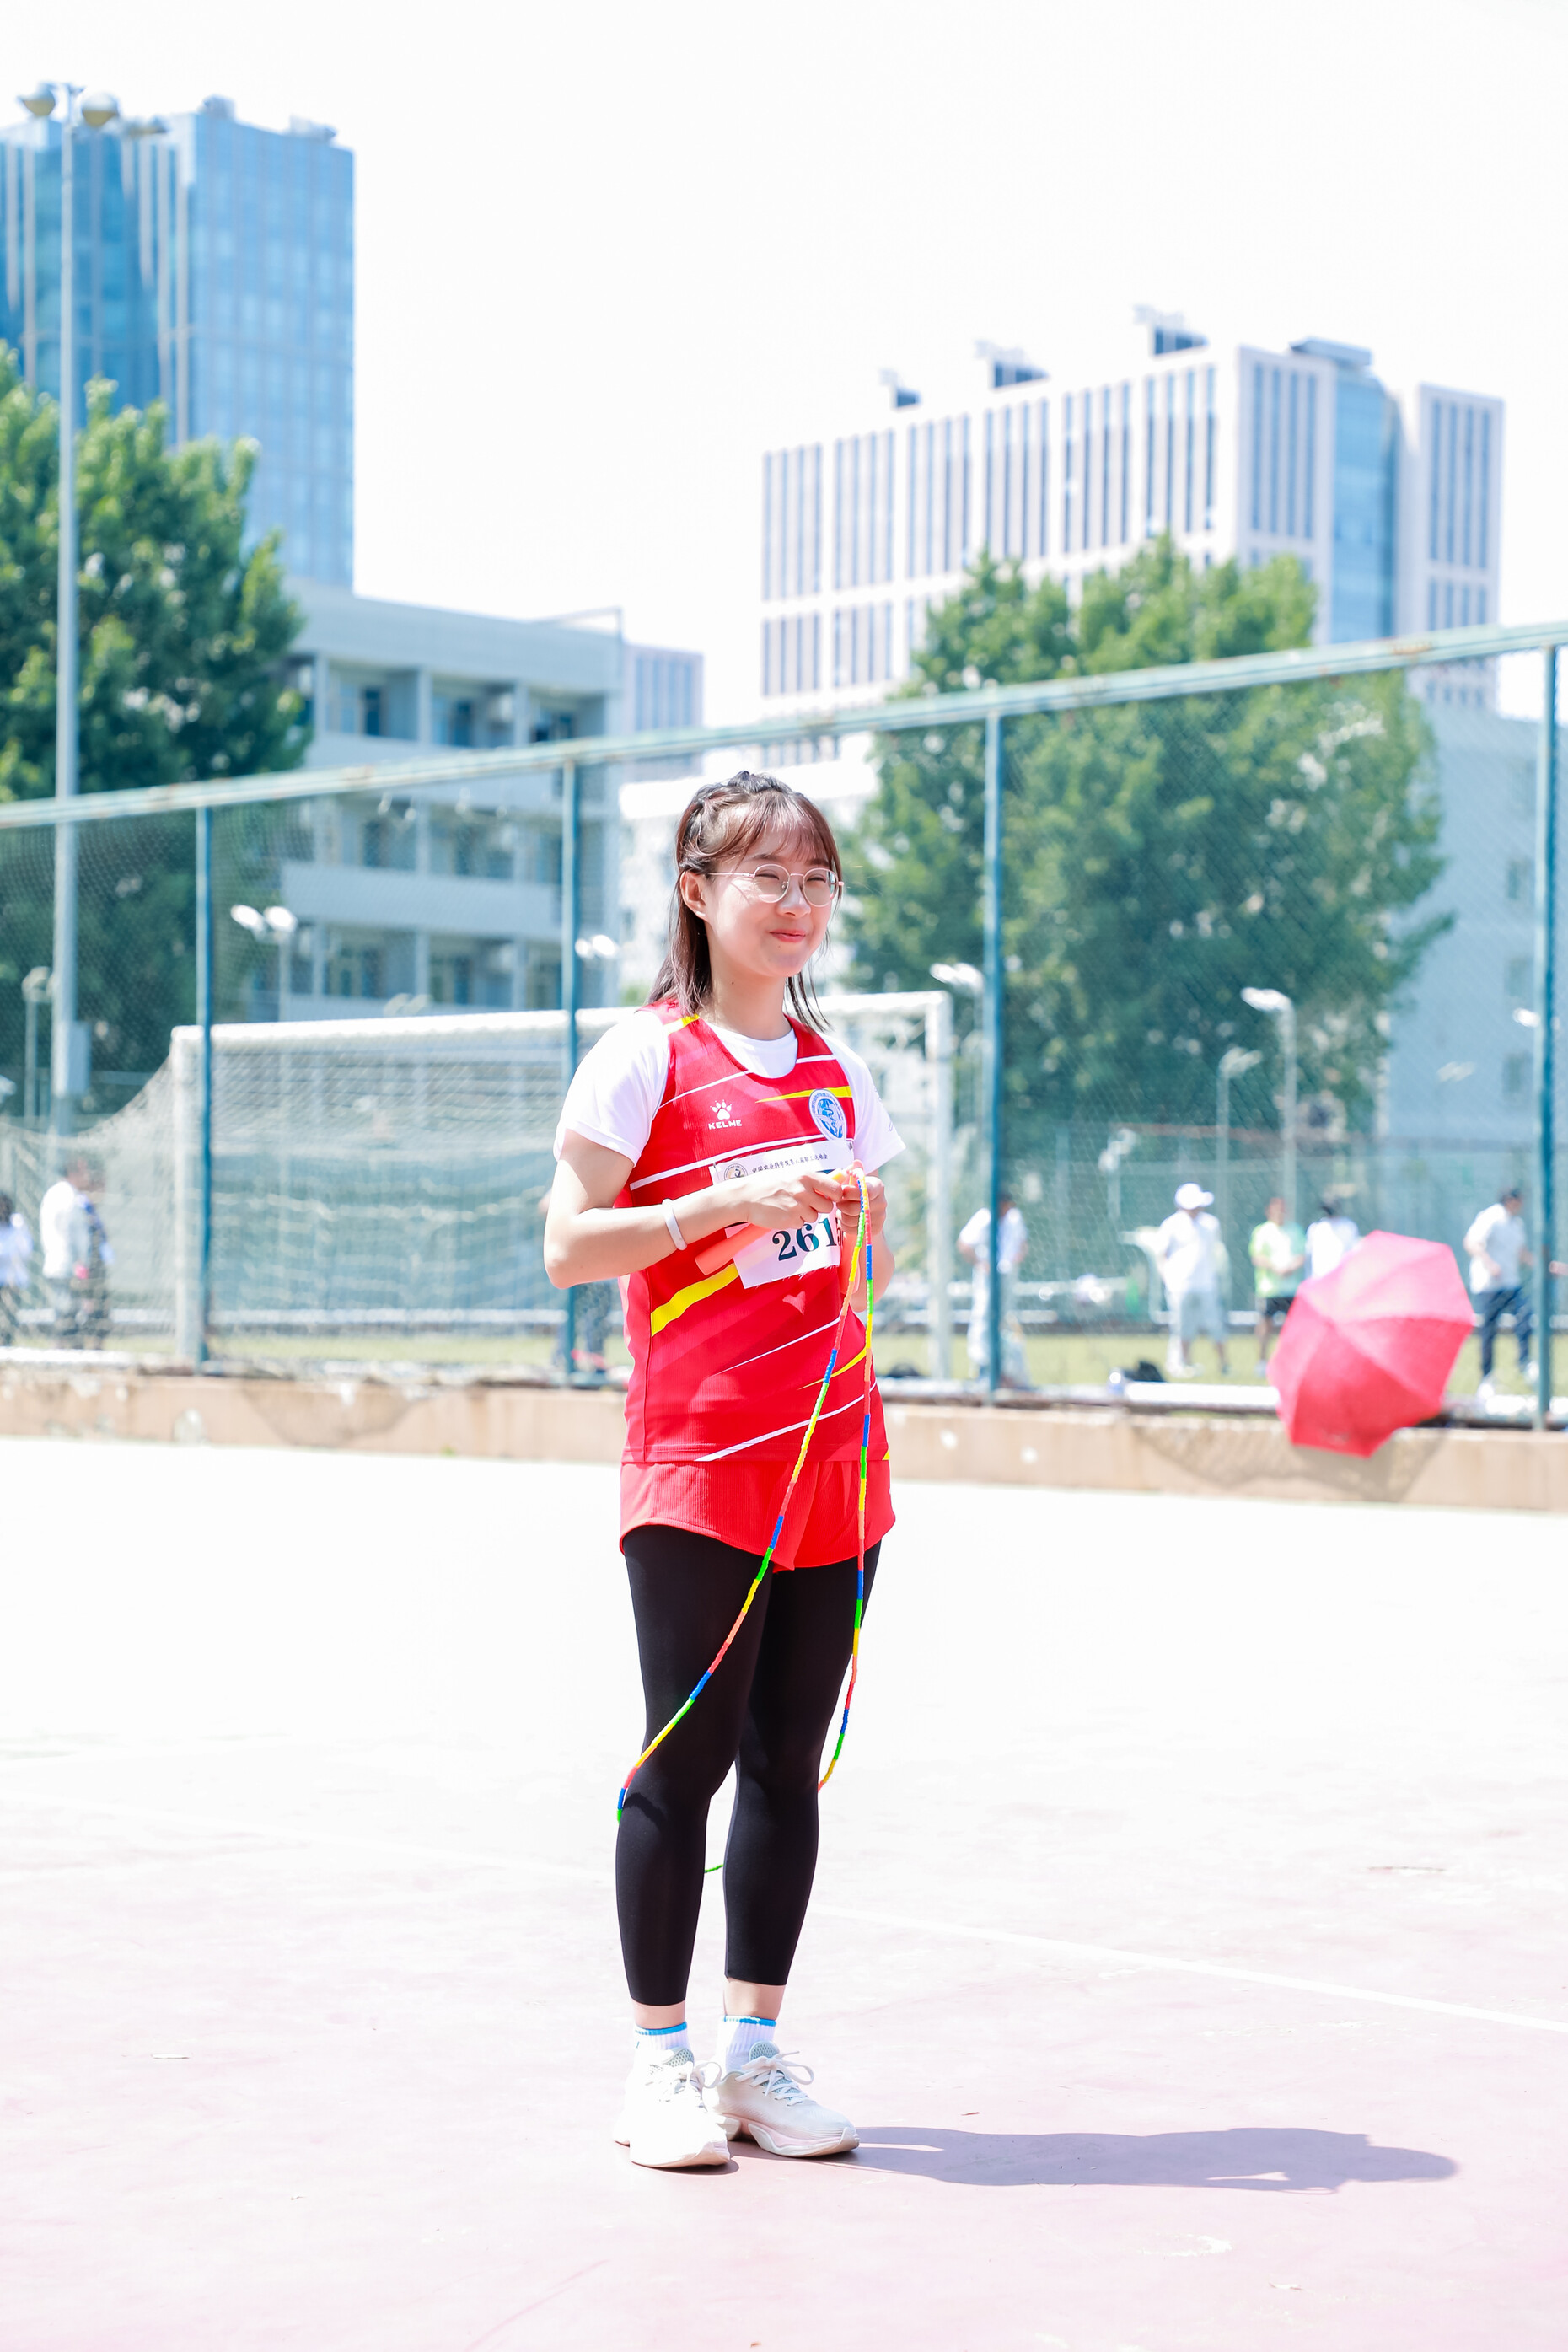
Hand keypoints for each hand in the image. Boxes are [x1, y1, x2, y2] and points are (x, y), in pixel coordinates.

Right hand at [720, 1166, 843, 1230]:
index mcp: (806, 1176)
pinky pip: (801, 1224)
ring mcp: (797, 1206)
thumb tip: (832, 1181)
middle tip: (807, 1203)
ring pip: (814, 1217)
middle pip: (827, 1206)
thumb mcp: (790, 1173)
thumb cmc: (767, 1183)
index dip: (834, 1196)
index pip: (835, 1189)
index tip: (829, 1197)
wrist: (746, 1196)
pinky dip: (795, 1221)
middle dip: (819, 1207)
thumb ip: (810, 1179)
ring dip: (805, 1214)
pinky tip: (783, 1213)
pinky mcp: (790, 1220)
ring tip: (790, 1206)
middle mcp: (804, 1191)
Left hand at [835, 1167, 886, 1241]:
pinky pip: (852, 1229)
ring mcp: (880, 1217)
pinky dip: (844, 1225)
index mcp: (877, 1186)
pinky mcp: (875, 1229)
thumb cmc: (856, 1192)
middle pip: (854, 1208)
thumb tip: (855, 1163)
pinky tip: (845, 1218)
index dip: (849, 1193)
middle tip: (838, 1202)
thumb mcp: (854, 1180)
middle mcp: (882, 1202)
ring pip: (851, 1220)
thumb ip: (853, 1171)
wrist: (866, 1211)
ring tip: (841, 1210)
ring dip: (841, 1215)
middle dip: (841, 1205)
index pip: (865, 1192)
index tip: (842, 1191)